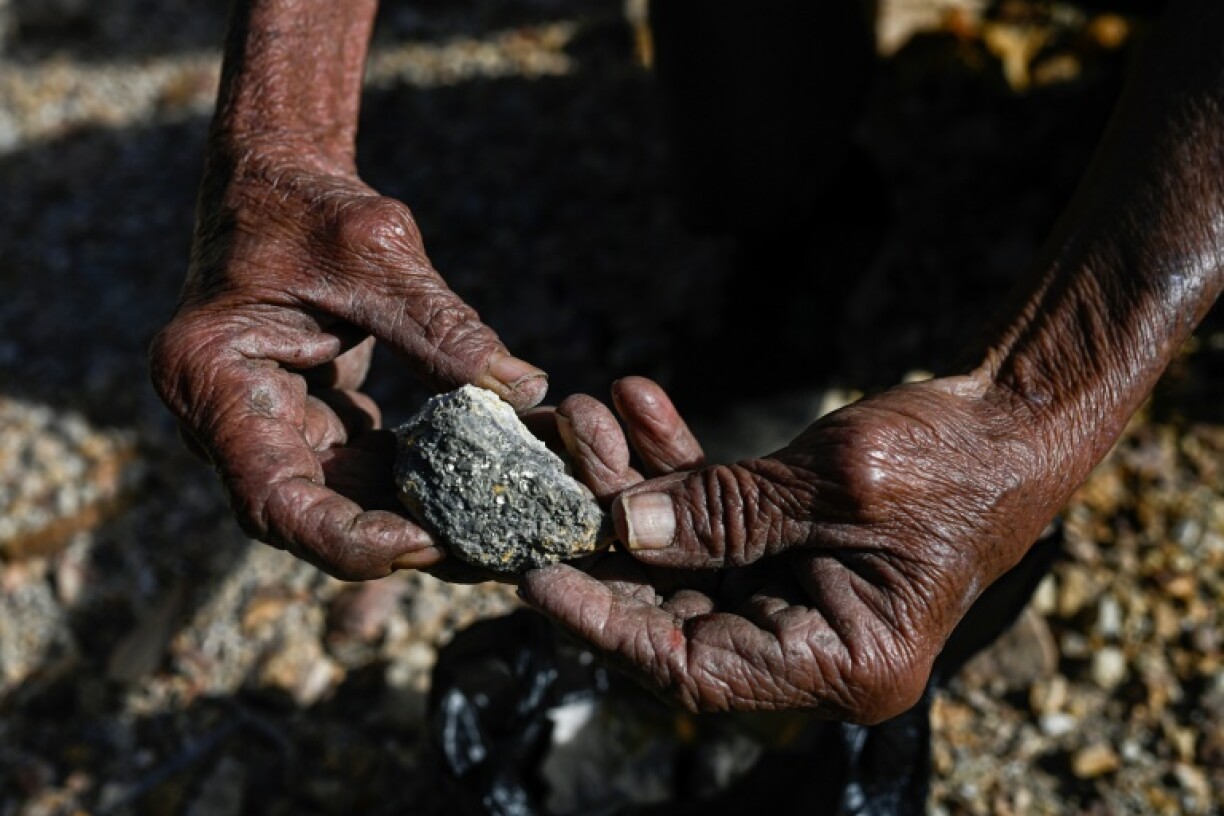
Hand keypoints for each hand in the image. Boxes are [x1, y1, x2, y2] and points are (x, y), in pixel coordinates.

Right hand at [149, 151, 545, 579]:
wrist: (279, 180)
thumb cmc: (312, 205)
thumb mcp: (378, 253)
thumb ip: (443, 327)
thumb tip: (526, 391)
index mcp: (210, 377)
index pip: (270, 498)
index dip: (345, 539)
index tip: (425, 543)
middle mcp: (220, 418)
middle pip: (304, 516)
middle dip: (390, 542)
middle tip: (481, 552)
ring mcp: (259, 425)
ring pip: (334, 504)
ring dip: (408, 520)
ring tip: (490, 532)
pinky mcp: (301, 421)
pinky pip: (355, 473)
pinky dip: (410, 485)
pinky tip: (475, 489)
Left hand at [523, 374, 1062, 721]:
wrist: (1013, 420)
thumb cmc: (954, 460)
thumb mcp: (838, 482)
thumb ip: (727, 511)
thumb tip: (623, 527)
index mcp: (843, 662)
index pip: (696, 669)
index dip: (610, 628)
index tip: (540, 582)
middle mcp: (814, 644)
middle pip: (676, 610)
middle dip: (611, 535)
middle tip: (554, 474)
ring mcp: (798, 597)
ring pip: (684, 555)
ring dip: (636, 484)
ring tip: (590, 414)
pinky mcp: (788, 549)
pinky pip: (713, 518)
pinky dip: (679, 466)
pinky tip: (641, 403)